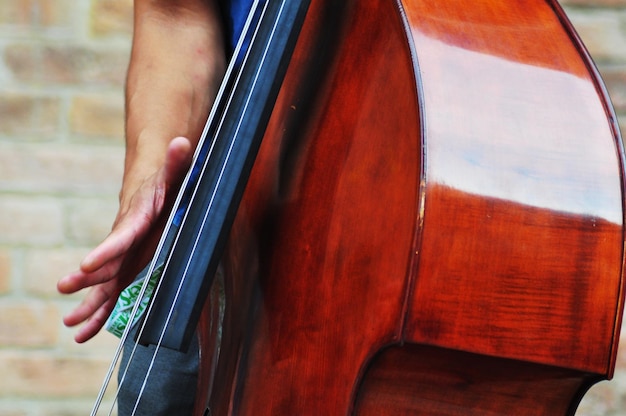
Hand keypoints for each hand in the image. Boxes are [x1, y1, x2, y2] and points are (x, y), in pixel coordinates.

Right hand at [57, 137, 192, 342]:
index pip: (120, 237)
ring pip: (106, 284)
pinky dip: (100, 312)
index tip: (85, 264)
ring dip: (90, 304)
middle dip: (87, 279)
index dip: (106, 251)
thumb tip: (180, 141)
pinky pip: (114, 293)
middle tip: (64, 288)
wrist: (151, 188)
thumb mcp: (173, 173)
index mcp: (137, 220)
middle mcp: (125, 242)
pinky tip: (84, 332)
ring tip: (72, 325)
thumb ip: (176, 161)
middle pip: (106, 263)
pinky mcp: (129, 268)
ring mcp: (125, 258)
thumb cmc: (164, 184)